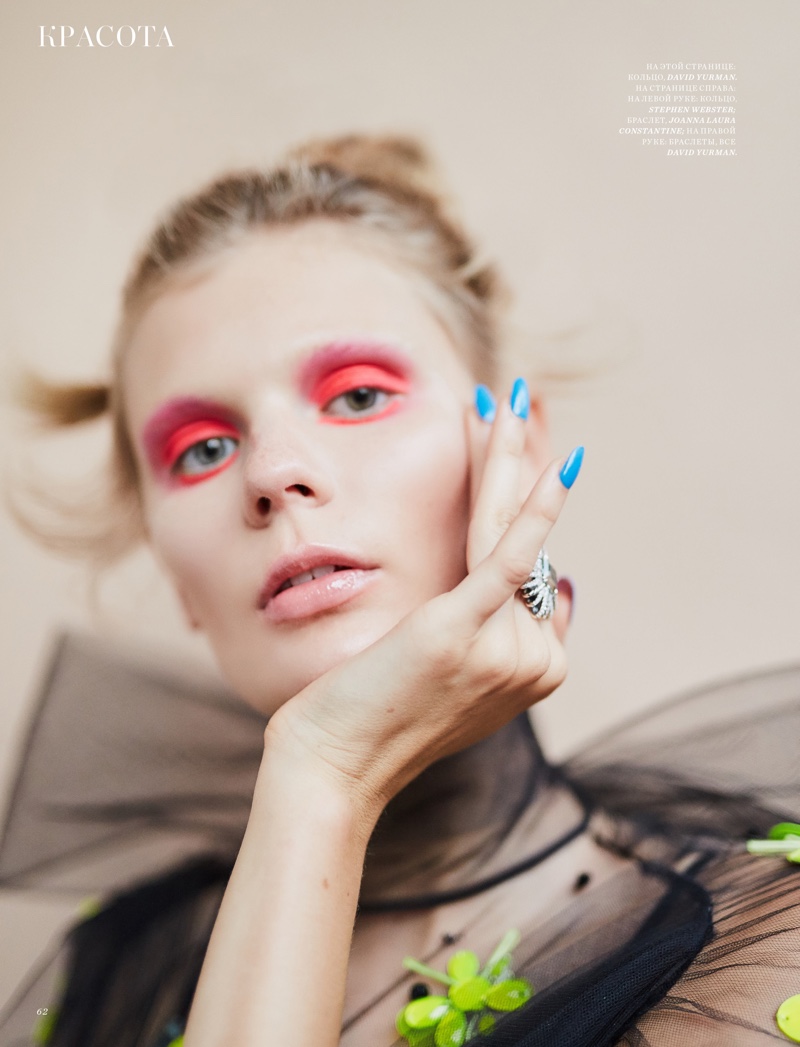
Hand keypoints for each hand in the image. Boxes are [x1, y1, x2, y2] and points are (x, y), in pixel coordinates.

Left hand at [266, 380, 581, 821]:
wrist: (336, 765)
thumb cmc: (381, 722)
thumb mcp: (462, 681)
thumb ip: (512, 638)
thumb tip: (561, 587)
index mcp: (537, 668)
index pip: (532, 568)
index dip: (526, 505)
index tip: (517, 455)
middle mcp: (535, 659)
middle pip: (526, 540)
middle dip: (521, 463)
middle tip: (523, 402)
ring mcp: (507, 648)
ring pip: (509, 531)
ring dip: (506, 455)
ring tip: (510, 399)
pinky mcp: (466, 630)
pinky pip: (506, 556)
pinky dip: (533, 507)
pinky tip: (555, 464)